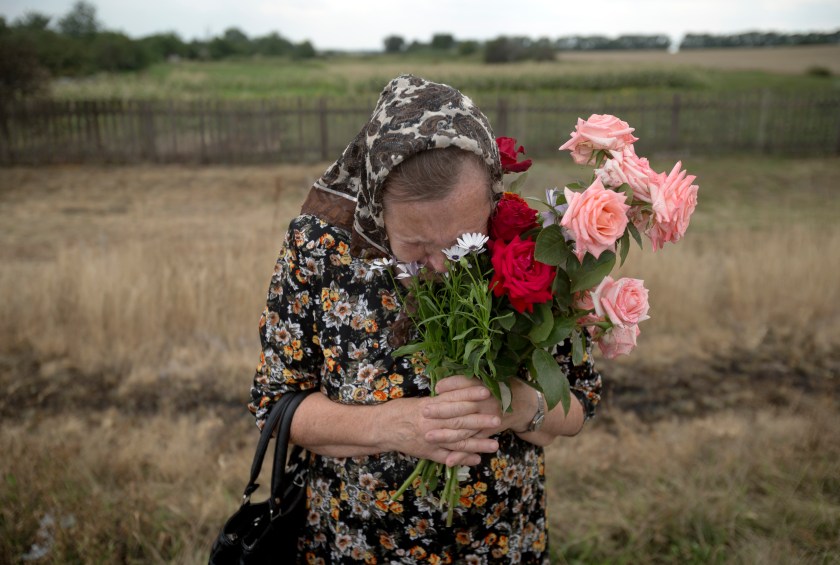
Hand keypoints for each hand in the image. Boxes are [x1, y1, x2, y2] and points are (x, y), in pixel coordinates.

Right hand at [384, 376, 500, 466]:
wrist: (380, 428)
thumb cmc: (399, 411)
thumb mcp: (418, 401)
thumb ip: (438, 401)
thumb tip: (458, 395)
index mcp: (428, 407)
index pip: (453, 399)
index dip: (470, 396)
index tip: (486, 392)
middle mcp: (430, 423)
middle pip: (459, 421)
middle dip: (479, 421)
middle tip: (497, 419)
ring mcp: (429, 439)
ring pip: (456, 441)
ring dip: (476, 444)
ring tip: (494, 445)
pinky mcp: (427, 452)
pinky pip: (447, 457)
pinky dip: (462, 459)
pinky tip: (476, 460)